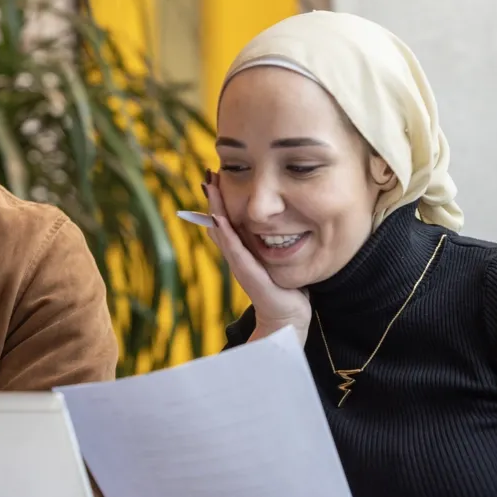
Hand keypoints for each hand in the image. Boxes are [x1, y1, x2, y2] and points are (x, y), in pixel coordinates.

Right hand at [203, 174, 311, 341]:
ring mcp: (240, 265)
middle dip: (213, 200)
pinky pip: (235, 250)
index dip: (220, 202)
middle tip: (208, 177)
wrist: (287, 319)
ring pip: (223, 233)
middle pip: (219, 224)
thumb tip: (277, 225)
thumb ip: (271, 245)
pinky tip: (219, 219)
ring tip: (210, 189)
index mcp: (243, 252)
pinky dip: (225, 234)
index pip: (227, 222)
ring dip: (215, 210)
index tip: (216, 179)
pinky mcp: (247, 274)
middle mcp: (237, 257)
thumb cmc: (284, 290)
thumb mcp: (275, 261)